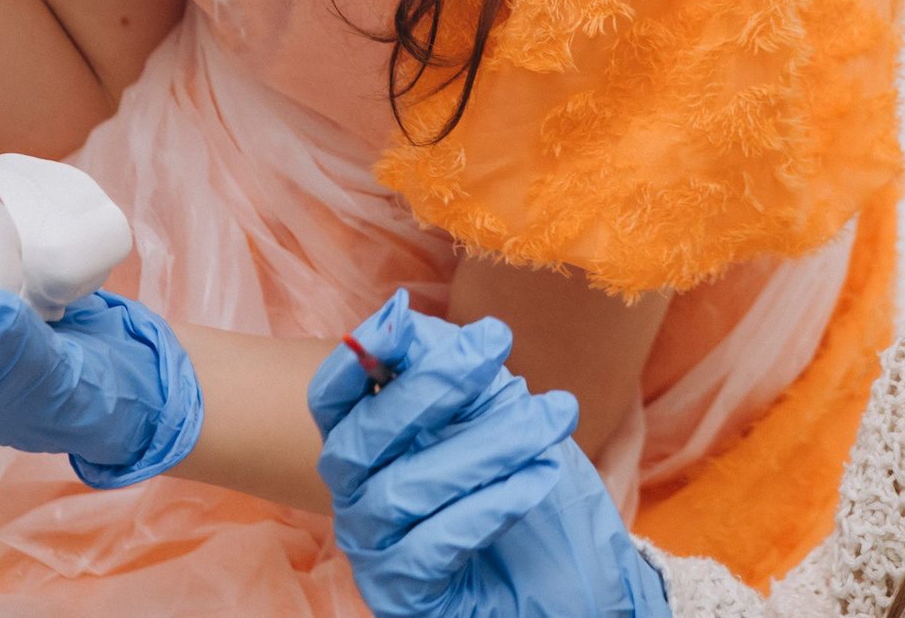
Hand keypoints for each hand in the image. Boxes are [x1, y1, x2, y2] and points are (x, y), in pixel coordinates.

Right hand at [309, 294, 669, 617]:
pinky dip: (487, 505)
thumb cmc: (523, 479)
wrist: (572, 574)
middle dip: (434, 386)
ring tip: (549, 421)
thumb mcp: (493, 408)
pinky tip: (535, 479)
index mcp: (367, 444)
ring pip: (403, 489)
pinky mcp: (402, 595)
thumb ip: (444, 362)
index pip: (332, 400)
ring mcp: (376, 549)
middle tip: (499, 346)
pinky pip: (430, 546)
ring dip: (485, 445)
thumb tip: (399, 315)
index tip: (399, 319)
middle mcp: (356, 497)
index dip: (355, 358)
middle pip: (363, 437)